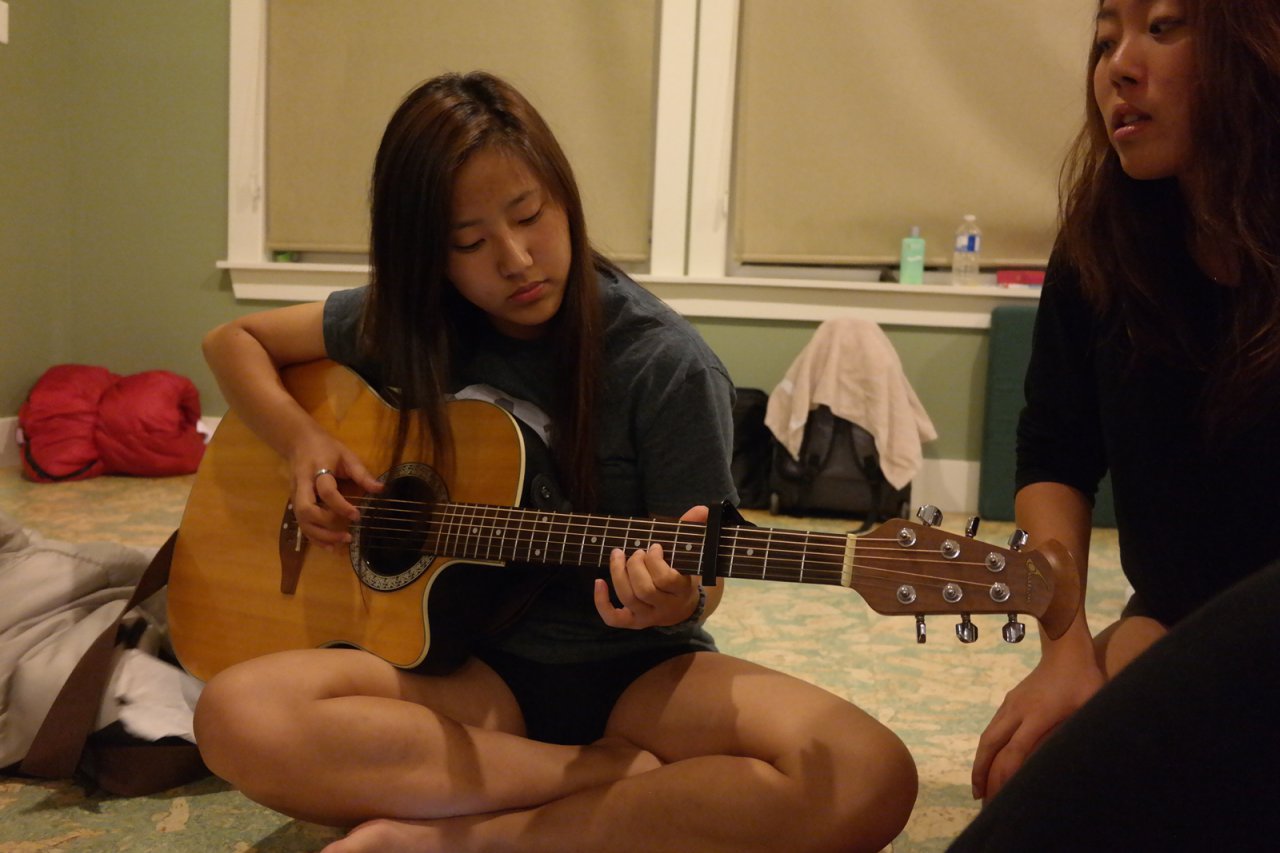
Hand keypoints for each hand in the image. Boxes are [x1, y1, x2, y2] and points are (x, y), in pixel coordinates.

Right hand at [289, 431, 383, 549]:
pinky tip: (329, 546)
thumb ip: (362, 473)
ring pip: (301, 521)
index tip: (357, 515)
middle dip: (325, 526)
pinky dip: (314, 537)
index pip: (326, 491)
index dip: (341, 506)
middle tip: (346, 534)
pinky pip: (301, 524)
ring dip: (320, 536)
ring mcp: (295, 495)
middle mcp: (302, 485)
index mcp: (317, 470)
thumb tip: (380, 489)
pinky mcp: (294, 503)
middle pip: (306, 510)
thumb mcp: (346, 455)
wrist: (298, 442)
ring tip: (341, 543)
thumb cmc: (326, 448)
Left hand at [593, 505, 707, 629]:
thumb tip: (702, 508)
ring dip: (618, 573)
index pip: (666, 579)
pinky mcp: (633, 623)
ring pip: (628, 599)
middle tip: (636, 552)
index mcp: (682, 591)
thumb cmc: (683, 572)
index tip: (654, 547)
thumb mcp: (689, 552)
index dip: (655, 560)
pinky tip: (598, 581)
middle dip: (634, 565)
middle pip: (644, 590)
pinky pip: (614, 618)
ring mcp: (649, 617)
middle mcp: (666, 608)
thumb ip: (693, 528)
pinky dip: (602, 602)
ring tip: (617, 555)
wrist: (683, 606)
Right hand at [971, 652, 1104, 801]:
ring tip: (979, 785)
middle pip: (990, 745)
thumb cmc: (1084, 680)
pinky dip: (987, 748)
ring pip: (988, 736)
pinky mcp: (1010, 701)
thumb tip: (1072, 759)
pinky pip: (993, 728)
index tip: (1002, 797)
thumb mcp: (1089, 708)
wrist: (1065, 649)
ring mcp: (1010, 704)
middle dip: (981, 772)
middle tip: (978, 797)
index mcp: (1037, 715)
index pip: (1014, 751)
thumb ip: (1077, 732)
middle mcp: (1017, 710)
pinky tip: (990, 759)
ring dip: (980, 761)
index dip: (1005, 775)